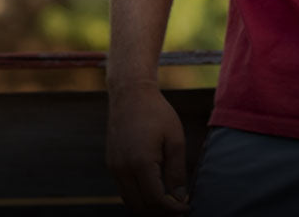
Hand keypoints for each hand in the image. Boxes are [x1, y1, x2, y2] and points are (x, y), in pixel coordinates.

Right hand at [106, 82, 189, 214]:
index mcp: (140, 162)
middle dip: (160, 213)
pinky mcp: (111, 164)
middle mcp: (123, 169)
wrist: (130, 93)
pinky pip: (124, 189)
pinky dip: (138, 196)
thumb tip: (179, 198)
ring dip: (148, 207)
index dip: (172, 209)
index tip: (186, 208)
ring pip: (130, 202)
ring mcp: (114, 168)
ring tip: (168, 203)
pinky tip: (154, 189)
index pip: (155, 200)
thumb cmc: (157, 112)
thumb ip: (177, 170)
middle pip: (140, 207)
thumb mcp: (175, 138)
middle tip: (178, 209)